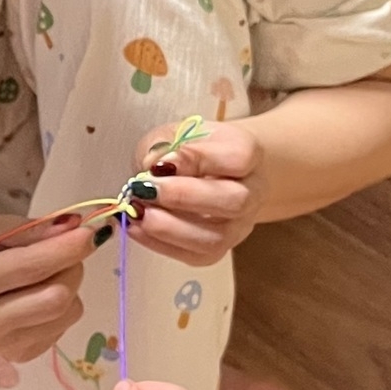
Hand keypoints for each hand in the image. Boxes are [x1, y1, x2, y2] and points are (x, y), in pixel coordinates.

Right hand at [0, 213, 97, 363]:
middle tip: (65, 250)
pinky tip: (38, 296)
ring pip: (66, 314)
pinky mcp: (15, 356)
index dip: (69, 248)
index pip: (31, 268)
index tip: (94, 230)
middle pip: (56, 298)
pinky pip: (62, 329)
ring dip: (69, 287)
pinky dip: (62, 308)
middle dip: (72, 267)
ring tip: (47, 273)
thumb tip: (77, 227)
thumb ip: (34, 230)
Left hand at [126, 120, 266, 266]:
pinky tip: (136, 227)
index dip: (198, 159)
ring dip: (169, 227)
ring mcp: (238, 226)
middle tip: (145, 189)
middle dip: (183, 197)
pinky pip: (194, 256)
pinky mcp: (218, 251)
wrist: (212, 174)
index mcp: (249, 154)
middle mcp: (253, 193)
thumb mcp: (176, 133)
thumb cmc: (194, 150)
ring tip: (138, 211)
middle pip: (233, 202)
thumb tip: (150, 165)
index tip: (162, 161)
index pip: (237, 158)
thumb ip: (163, 144)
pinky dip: (160, 243)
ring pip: (215, 238)